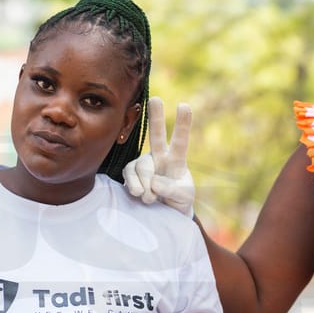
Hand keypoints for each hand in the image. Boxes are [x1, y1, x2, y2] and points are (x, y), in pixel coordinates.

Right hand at [123, 96, 194, 216]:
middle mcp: (160, 157)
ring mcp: (144, 164)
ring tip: (150, 198)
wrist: (166, 213)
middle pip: (157, 135)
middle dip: (156, 118)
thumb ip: (172, 189)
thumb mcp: (184, 196)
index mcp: (177, 160)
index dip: (182, 124)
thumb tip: (154, 182)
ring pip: (142, 166)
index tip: (184, 105)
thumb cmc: (179, 200)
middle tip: (156, 99)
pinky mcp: (131, 174)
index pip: (180, 141)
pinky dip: (135, 186)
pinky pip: (129, 174)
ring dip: (145, 184)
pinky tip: (139, 194)